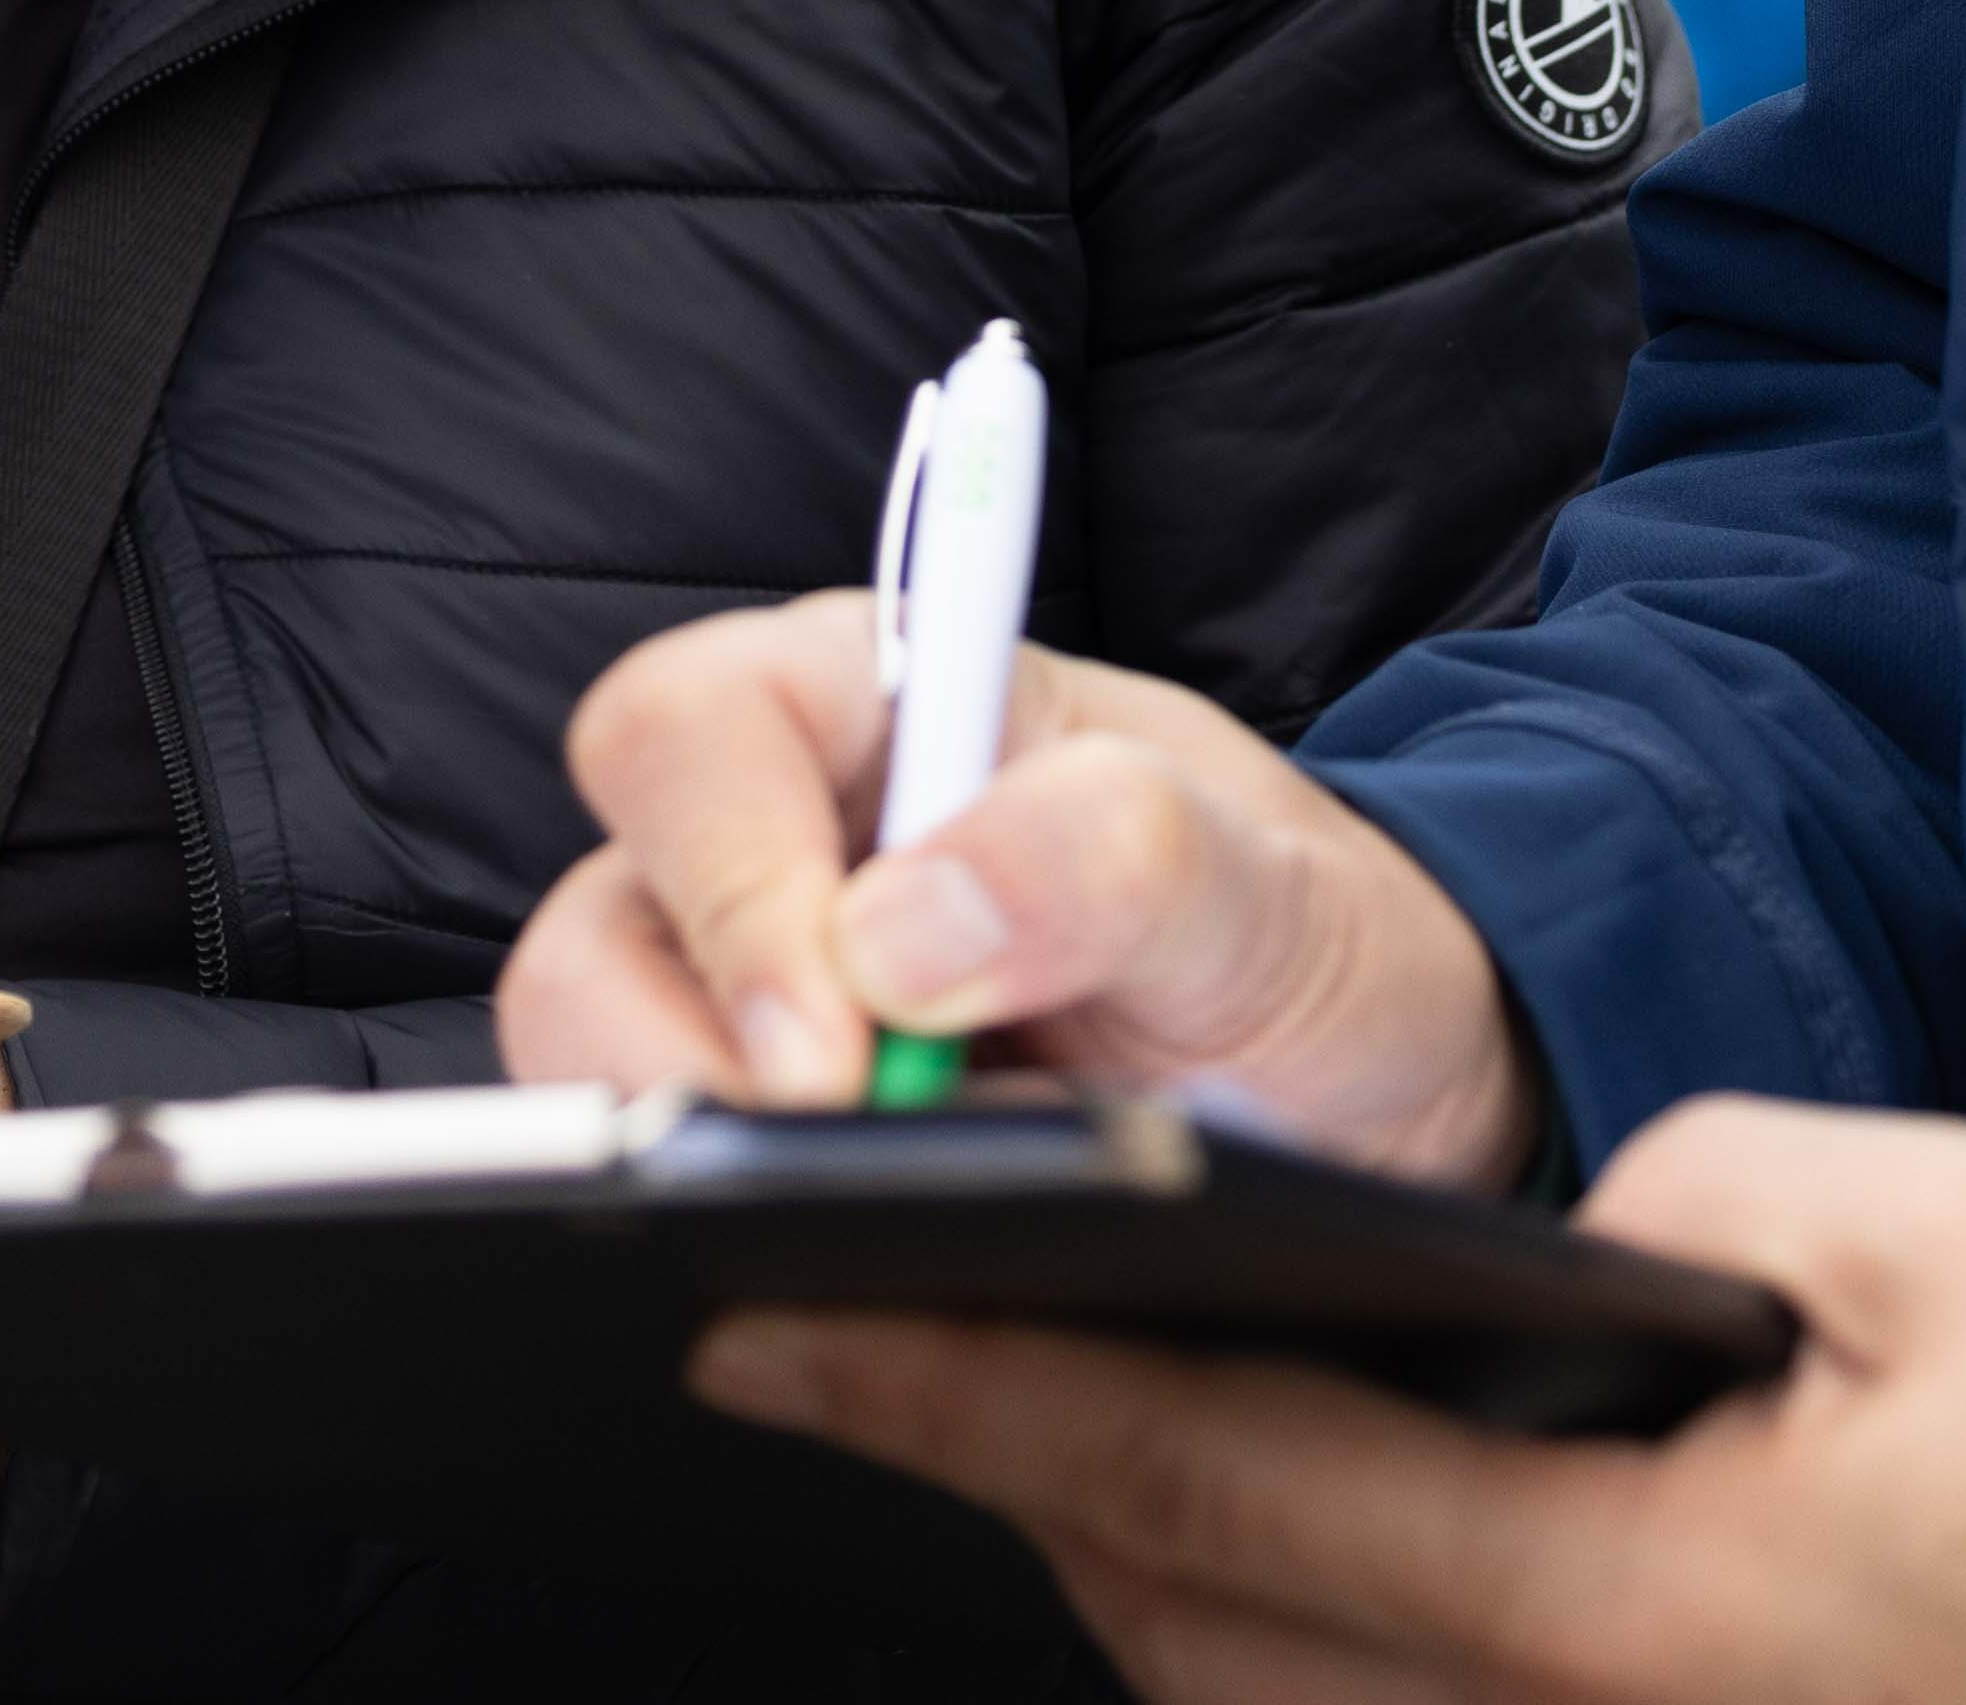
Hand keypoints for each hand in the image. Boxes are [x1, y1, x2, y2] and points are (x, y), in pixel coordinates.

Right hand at [505, 591, 1531, 1184]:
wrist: (1368, 1095)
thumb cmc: (1310, 945)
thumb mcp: (1277, 894)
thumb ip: (1121, 857)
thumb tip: (899, 932)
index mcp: (886, 700)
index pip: (692, 730)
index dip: (727, 883)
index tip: (838, 1043)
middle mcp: (785, 834)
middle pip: (599, 929)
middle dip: (685, 1068)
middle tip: (843, 1167)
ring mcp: (754, 995)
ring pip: (598, 1070)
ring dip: (712, 1162)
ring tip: (883, 1214)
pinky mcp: (767, 1137)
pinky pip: (677, 1184)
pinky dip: (742, 1234)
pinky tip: (865, 1264)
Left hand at [698, 1097, 1965, 1704]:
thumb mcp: (1922, 1233)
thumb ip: (1689, 1215)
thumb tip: (1572, 1264)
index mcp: (1602, 1596)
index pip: (1198, 1466)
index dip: (968, 1375)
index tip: (776, 1316)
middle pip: (1198, 1643)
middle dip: (1028, 1495)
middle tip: (875, 1355)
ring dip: (1161, 1594)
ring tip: (1062, 1448)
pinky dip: (1310, 1662)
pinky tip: (1289, 1578)